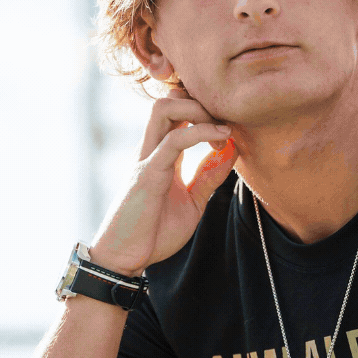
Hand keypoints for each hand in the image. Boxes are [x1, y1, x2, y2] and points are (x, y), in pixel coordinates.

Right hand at [89, 88, 238, 275]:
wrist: (126, 257)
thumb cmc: (154, 232)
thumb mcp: (193, 202)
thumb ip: (209, 176)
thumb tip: (231, 151)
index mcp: (161, 154)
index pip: (178, 115)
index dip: (205, 113)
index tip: (230, 134)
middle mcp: (151, 149)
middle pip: (169, 101)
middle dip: (201, 103)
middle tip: (226, 127)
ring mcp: (147, 158)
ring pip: (164, 108)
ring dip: (197, 110)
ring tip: (222, 131)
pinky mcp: (147, 173)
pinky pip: (173, 140)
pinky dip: (200, 133)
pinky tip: (220, 139)